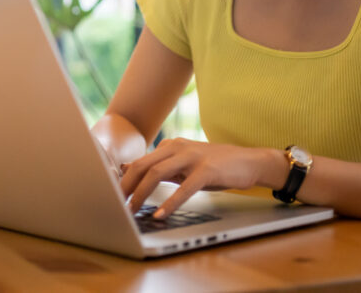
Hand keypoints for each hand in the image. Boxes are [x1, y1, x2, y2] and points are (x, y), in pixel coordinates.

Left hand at [120, 138, 275, 218]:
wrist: (248, 161)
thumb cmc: (215, 166)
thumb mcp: (184, 165)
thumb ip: (161, 168)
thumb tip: (131, 173)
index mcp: (170, 146)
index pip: (139, 162)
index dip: (123, 180)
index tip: (112, 196)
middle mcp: (177, 147)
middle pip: (142, 166)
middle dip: (125, 187)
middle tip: (115, 205)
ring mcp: (192, 157)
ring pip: (157, 173)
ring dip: (141, 194)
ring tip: (132, 211)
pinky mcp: (207, 170)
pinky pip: (184, 187)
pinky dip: (170, 203)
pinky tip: (161, 214)